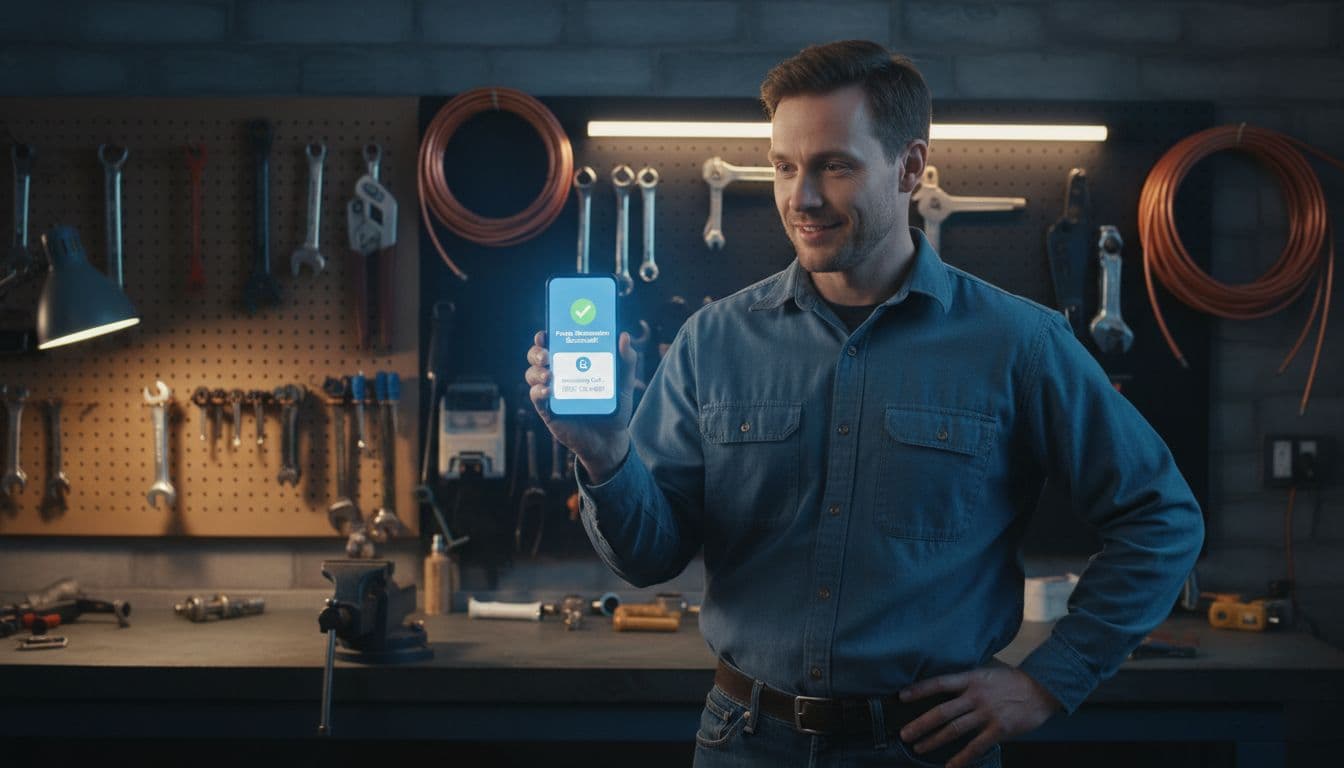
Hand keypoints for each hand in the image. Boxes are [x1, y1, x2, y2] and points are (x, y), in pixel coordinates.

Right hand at [525, 330, 638, 482]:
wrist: (610, 438)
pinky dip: (538, 391)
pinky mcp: (548, 410)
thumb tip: (624, 336)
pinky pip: (536, 397)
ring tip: (549, 374)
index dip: (546, 336)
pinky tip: (548, 390)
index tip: (546, 331)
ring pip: (532, 374)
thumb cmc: (614, 406)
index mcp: (572, 363)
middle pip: (537, 357)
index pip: (554, 344)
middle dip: (536, 351)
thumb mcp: (624, 383)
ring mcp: (551, 392)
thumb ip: (626, 361)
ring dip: (537, 371)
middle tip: (547, 353)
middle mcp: (558, 374)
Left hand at [897, 666, 1059, 767]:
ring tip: (919, 748)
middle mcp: (976, 696)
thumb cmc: (1013, 680)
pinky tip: (950, 766)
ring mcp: (987, 714)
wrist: (1042, 689)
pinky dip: (962, 758)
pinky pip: (976, 746)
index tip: (901, 696)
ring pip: (955, 730)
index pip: (939, 683)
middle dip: (920, 724)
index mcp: (971, 679)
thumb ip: (968, 680)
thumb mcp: (987, 671)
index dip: (919, 690)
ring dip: (934, 740)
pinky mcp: (1000, 730)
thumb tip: (945, 685)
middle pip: (942, 711)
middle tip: (904, 734)